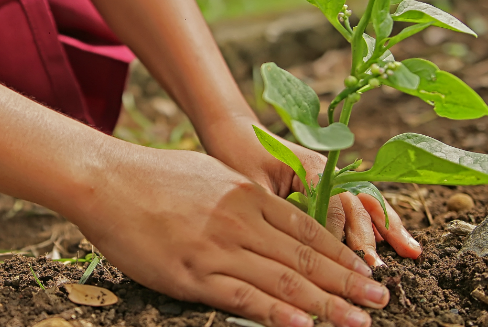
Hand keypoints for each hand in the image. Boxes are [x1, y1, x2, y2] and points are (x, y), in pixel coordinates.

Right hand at [70, 144, 389, 326]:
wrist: (106, 180)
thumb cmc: (153, 176)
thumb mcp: (210, 175)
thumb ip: (243, 197)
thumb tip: (269, 213)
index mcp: (247, 195)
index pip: (307, 230)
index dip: (341, 254)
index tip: (367, 270)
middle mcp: (241, 221)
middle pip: (305, 258)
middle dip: (348, 282)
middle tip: (381, 299)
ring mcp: (217, 249)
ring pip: (283, 281)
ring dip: (327, 304)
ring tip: (359, 319)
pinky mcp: (192, 274)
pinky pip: (243, 298)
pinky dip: (277, 314)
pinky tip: (304, 326)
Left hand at [198, 115, 421, 266]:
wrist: (235, 132)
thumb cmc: (237, 156)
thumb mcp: (250, 184)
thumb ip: (274, 209)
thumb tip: (289, 245)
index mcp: (310, 166)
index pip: (334, 204)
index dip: (339, 234)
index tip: (344, 263)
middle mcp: (328, 170)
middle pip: (357, 204)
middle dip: (371, 237)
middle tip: (378, 269)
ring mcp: (332, 176)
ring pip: (367, 202)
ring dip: (389, 227)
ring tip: (412, 252)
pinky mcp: (330, 184)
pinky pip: (359, 203)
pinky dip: (379, 221)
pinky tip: (394, 241)